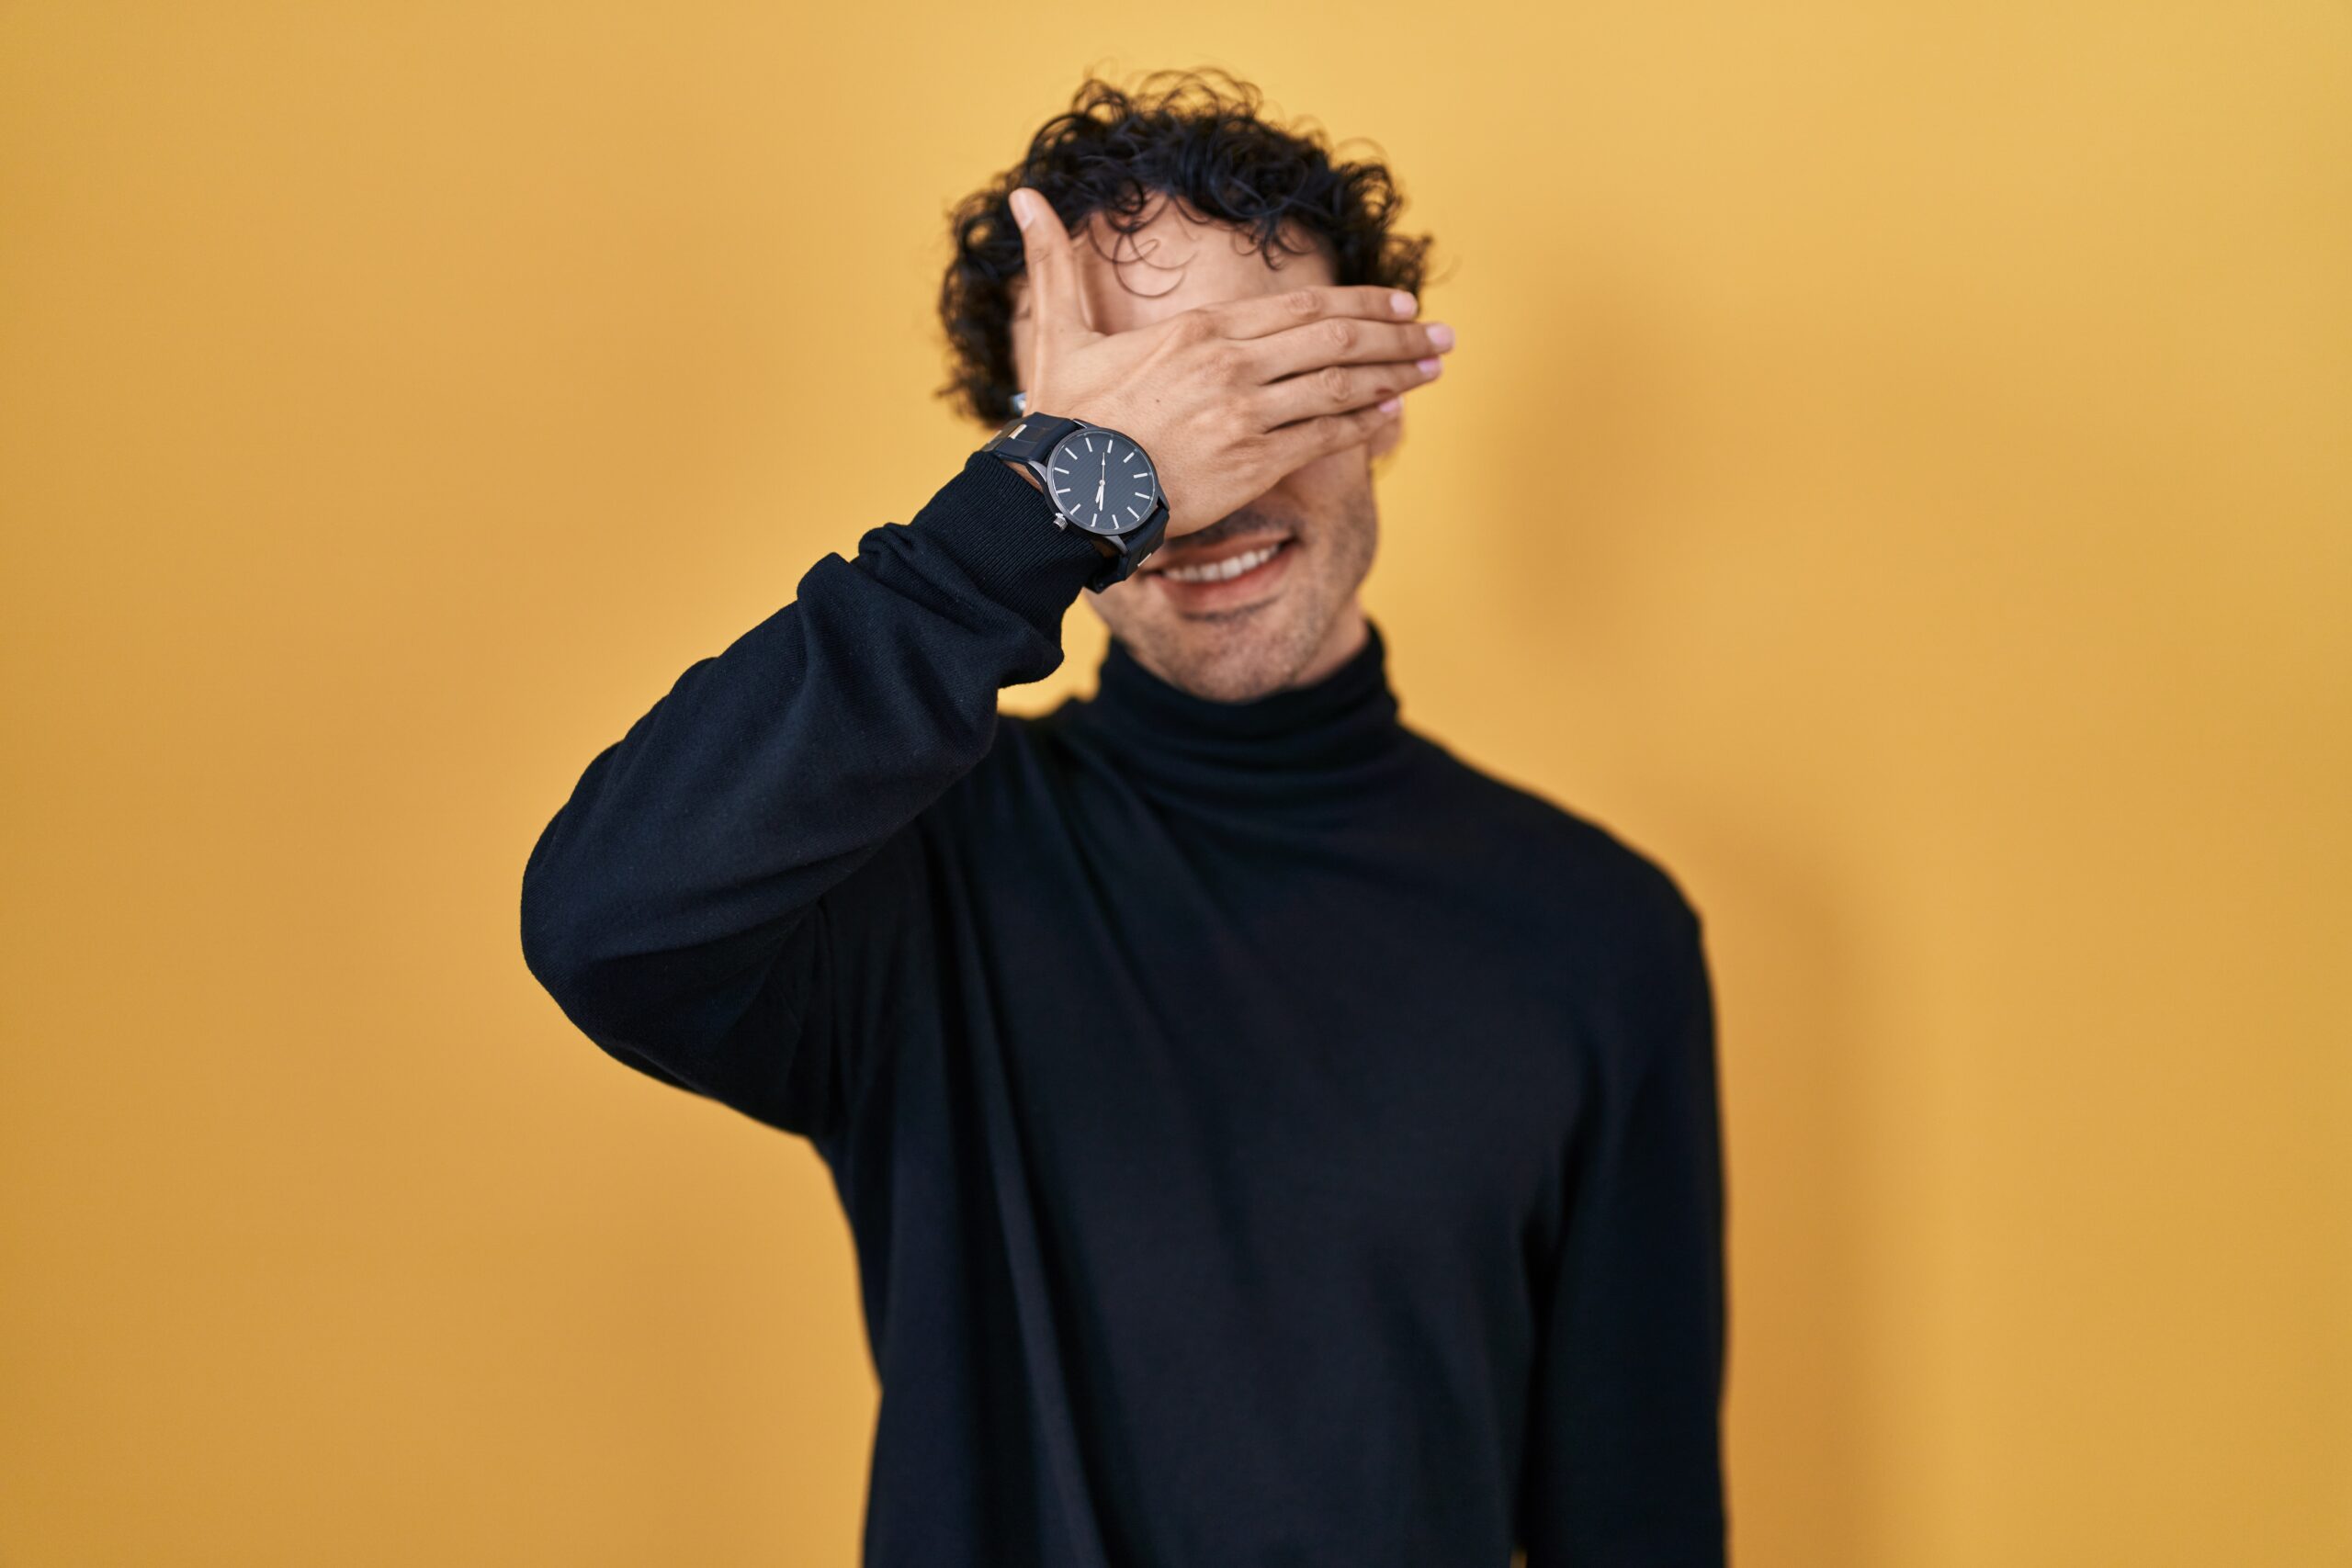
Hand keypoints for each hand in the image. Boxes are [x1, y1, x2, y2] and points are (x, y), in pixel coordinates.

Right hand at [1006, 185, 1450, 540]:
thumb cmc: (1065, 419)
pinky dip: (1365, 424)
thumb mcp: (1062, 335)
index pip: (1301, 305)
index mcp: (1200, 330)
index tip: (1402, 302)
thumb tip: (1025, 201)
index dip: (1361, 301)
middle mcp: (1232, 364)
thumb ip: (1055, 266)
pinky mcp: (1252, 462)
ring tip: (1433, 370)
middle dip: (1397, 334)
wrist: (1062, 491)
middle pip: (1335, 337)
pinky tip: (1393, 416)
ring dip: (1395, 375)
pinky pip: (1326, 437)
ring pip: (1340, 384)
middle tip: (1441, 336)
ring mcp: (1246, 414)